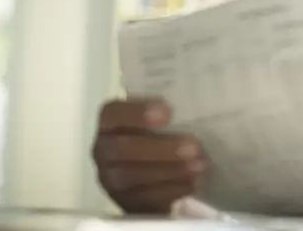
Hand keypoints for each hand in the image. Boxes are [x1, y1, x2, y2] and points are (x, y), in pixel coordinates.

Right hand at [92, 98, 206, 213]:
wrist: (159, 170)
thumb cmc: (162, 134)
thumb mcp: (163, 119)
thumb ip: (171, 110)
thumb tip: (196, 98)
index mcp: (110, 123)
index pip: (113, 113)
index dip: (136, 113)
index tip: (167, 112)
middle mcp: (104, 151)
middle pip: (121, 149)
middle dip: (160, 148)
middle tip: (194, 147)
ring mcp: (111, 180)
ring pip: (132, 178)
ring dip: (169, 171)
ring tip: (199, 165)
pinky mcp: (126, 203)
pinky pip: (144, 199)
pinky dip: (170, 191)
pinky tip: (191, 183)